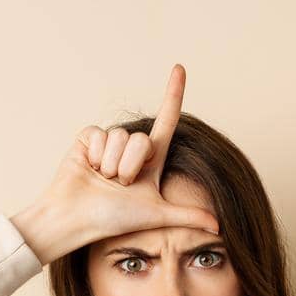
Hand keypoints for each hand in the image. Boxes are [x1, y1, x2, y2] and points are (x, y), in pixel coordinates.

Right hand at [10, 63, 220, 264]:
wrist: (76, 220)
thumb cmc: (112, 220)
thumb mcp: (156, 215)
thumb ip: (187, 216)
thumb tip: (219, 228)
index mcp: (150, 162)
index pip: (167, 122)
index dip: (173, 95)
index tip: (180, 67)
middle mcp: (130, 150)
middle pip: (143, 139)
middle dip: (131, 166)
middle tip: (119, 185)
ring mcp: (108, 144)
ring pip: (120, 137)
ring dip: (112, 164)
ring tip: (102, 181)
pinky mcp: (87, 138)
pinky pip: (99, 134)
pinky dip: (94, 156)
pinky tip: (88, 169)